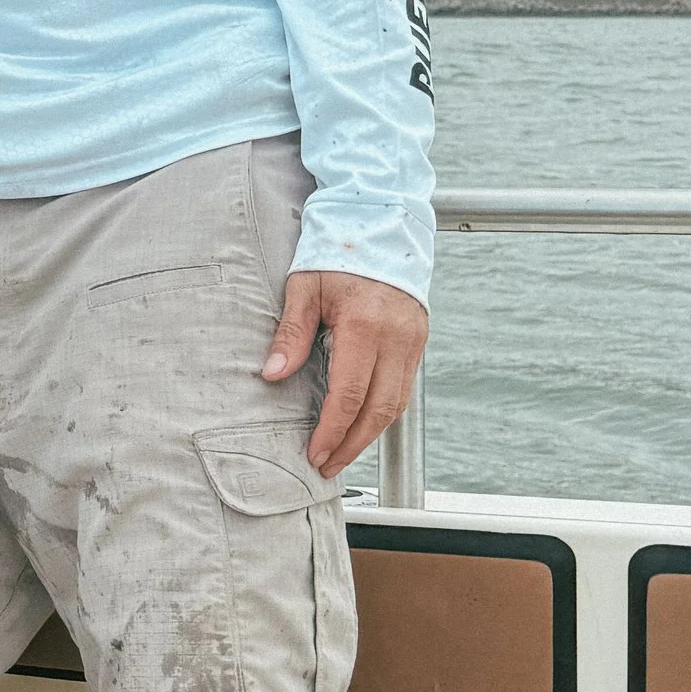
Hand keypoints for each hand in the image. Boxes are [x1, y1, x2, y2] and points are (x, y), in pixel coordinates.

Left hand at [263, 269, 430, 475]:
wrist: (381, 225)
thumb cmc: (337, 253)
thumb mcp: (304, 287)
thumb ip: (290, 334)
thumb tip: (272, 375)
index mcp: (364, 326)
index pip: (349, 394)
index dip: (332, 430)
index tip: (315, 454)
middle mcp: (396, 338)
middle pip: (379, 410)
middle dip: (352, 444)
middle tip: (327, 465)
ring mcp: (413, 341)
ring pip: (396, 404)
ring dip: (369, 434)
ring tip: (342, 452)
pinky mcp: (418, 341)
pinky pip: (403, 387)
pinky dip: (383, 412)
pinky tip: (361, 424)